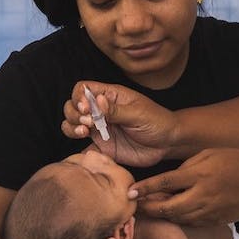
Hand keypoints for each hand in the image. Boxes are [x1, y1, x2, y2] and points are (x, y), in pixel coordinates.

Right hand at [60, 82, 176, 167]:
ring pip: (72, 125)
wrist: (168, 143)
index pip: (82, 89)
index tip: (86, 109)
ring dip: (71, 128)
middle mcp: (100, 111)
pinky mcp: (102, 146)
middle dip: (73, 114)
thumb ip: (116, 110)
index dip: (78, 98)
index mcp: (109, 96)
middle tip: (87, 124)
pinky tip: (88, 149)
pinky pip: (82, 147)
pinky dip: (78, 149)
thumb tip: (97, 101)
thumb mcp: (138, 113)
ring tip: (84, 133)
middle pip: (72, 106)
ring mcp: (99, 128)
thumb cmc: (157, 121)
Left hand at [133, 148, 238, 225]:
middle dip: (147, 208)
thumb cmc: (236, 161)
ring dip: (161, 215)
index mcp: (199, 175)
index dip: (144, 189)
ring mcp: (208, 211)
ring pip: (176, 218)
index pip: (164, 183)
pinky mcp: (214, 221)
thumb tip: (167, 180)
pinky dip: (177, 219)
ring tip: (149, 210)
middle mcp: (201, 195)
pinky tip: (170, 214)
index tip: (129, 192)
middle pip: (166, 207)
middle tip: (133, 207)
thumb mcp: (209, 154)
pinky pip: (190, 222)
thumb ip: (186, 166)